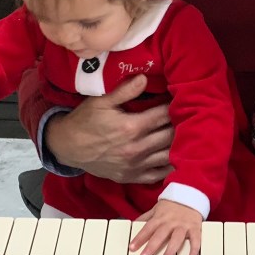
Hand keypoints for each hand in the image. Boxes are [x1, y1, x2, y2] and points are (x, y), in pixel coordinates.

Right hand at [45, 75, 174, 182]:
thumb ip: (125, 90)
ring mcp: (135, 165)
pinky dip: (170, 166)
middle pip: (171, 135)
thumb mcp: (101, 101)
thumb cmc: (84, 121)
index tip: (181, 99)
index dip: (175, 105)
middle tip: (188, 115)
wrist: (67, 148)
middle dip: (181, 123)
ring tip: (185, 133)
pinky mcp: (131, 177)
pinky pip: (158, 175)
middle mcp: (137, 148)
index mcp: (132, 127)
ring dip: (179, 144)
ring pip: (169, 155)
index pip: (165, 115)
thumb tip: (145, 78)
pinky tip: (176, 157)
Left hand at [129, 200, 202, 254]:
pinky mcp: (195, 228)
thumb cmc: (172, 206)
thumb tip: (133, 224)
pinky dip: (194, 249)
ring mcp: (183, 225)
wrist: (191, 195)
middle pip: (160, 234)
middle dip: (152, 246)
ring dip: (170, 251)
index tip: (132, 247)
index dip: (139, 238)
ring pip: (176, 239)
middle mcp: (171, 222)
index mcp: (160, 217)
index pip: (147, 228)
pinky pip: (196, 239)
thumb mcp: (156, 208)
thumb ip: (146, 217)